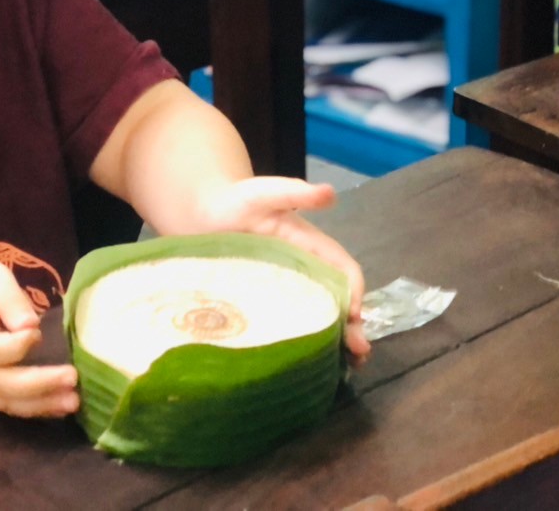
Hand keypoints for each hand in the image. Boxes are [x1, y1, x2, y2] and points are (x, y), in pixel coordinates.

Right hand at [0, 260, 78, 418]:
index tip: (36, 332)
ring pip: (2, 401)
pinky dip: (30, 409)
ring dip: (39, 406)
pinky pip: (2, 404)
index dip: (13, 347)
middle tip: (74, 380)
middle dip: (39, 386)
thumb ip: (9, 297)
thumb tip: (32, 326)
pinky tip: (57, 407)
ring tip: (73, 403)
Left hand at [193, 177, 370, 364]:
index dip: (353, 292)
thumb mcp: (264, 193)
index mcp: (311, 247)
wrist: (200, 213)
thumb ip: (294, 192)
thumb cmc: (234, 201)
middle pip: (337, 299)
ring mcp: (287, 290)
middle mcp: (306, 271)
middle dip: (352, 325)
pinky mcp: (266, 304)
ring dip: (336, 339)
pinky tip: (310, 363)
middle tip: (358, 352)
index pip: (343, 270)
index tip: (353, 316)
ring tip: (347, 366)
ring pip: (319, 316)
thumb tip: (330, 193)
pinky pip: (292, 325)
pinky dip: (307, 343)